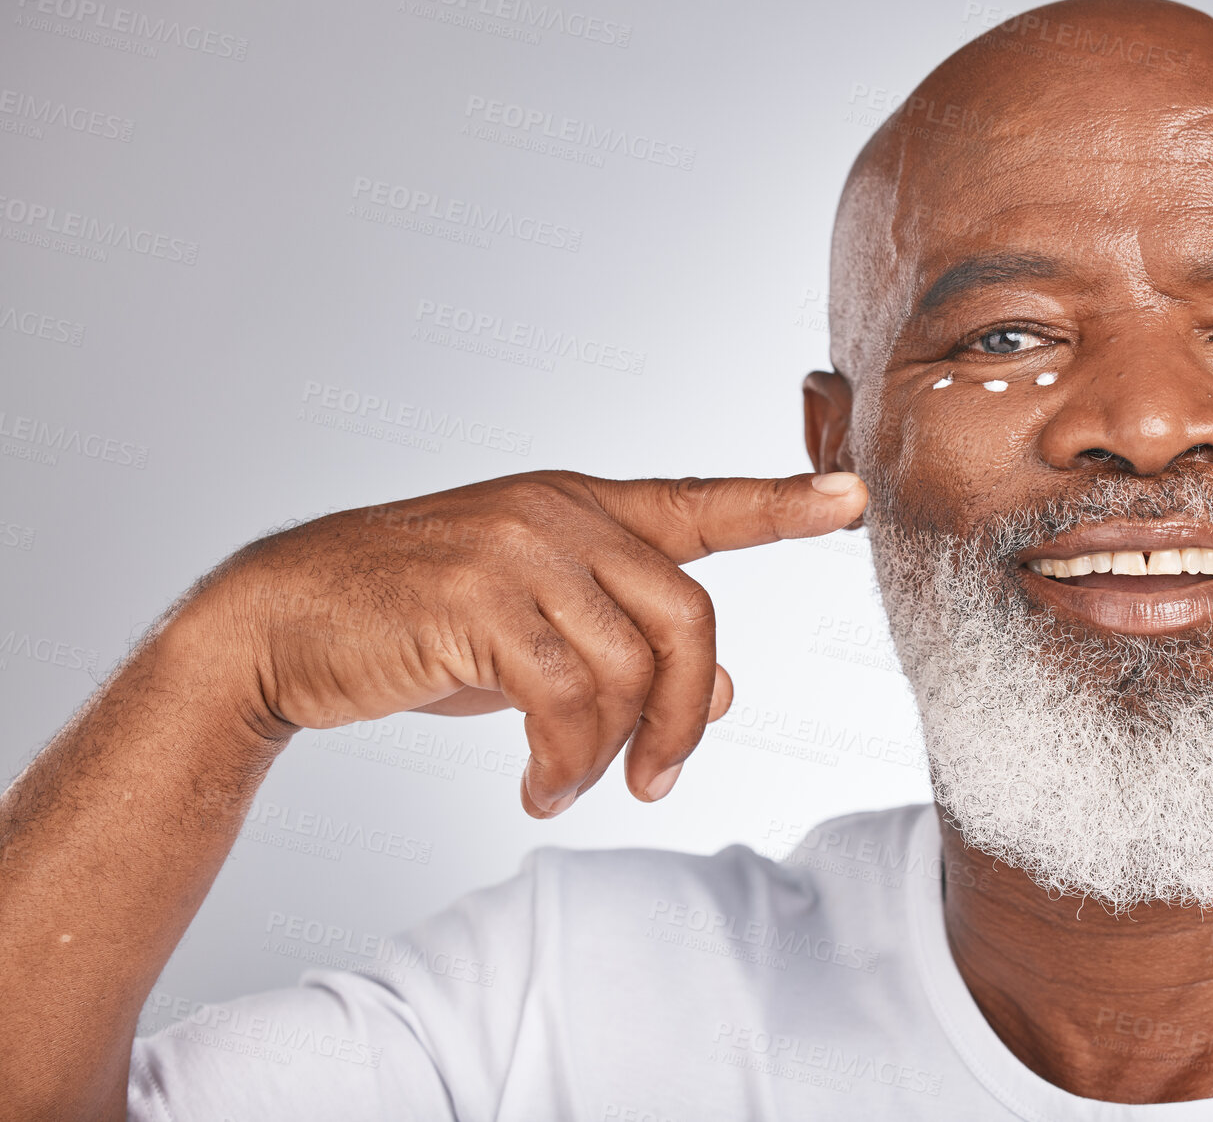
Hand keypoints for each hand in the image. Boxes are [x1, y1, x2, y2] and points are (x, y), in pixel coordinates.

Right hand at [203, 470, 867, 815]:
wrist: (282, 620)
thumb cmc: (418, 624)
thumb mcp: (535, 634)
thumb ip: (626, 648)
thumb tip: (730, 694)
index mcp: (583, 509)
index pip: (702, 504)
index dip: (783, 505)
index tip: (855, 498)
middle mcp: (563, 514)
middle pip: (690, 618)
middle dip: (687, 716)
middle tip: (659, 781)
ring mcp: (521, 549)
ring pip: (629, 668)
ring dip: (611, 753)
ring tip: (569, 788)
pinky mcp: (478, 598)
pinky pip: (566, 700)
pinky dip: (564, 763)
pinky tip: (537, 788)